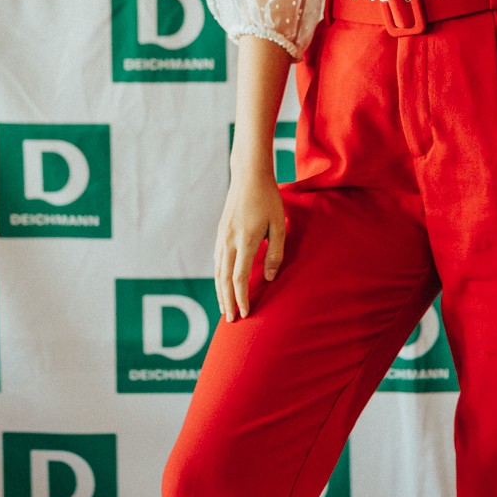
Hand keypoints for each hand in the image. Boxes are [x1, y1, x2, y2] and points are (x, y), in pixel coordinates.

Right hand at [215, 160, 285, 320]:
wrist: (249, 176)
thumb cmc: (269, 199)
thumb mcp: (279, 225)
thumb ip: (275, 253)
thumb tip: (269, 278)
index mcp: (246, 241)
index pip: (240, 278)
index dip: (241, 298)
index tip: (246, 313)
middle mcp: (229, 242)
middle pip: (224, 280)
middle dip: (227, 302)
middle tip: (231, 320)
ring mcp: (222, 237)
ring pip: (218, 272)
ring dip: (221, 292)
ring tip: (225, 308)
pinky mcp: (220, 233)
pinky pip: (217, 261)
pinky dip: (219, 277)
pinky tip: (223, 284)